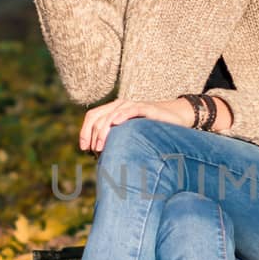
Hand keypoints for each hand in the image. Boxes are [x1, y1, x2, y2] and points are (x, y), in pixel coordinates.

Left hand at [79, 97, 194, 153]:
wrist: (173, 118)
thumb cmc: (149, 129)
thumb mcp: (129, 133)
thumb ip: (114, 139)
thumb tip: (96, 155)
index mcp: (112, 109)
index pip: (91, 116)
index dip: (84, 131)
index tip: (84, 149)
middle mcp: (119, 105)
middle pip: (98, 116)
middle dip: (93, 135)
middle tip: (95, 151)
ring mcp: (132, 104)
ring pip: (111, 115)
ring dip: (103, 131)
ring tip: (101, 146)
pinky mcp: (145, 107)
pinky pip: (130, 110)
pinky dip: (122, 116)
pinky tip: (115, 123)